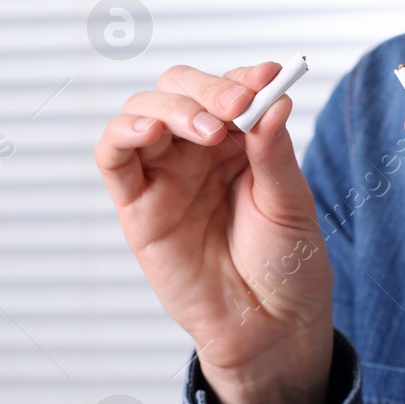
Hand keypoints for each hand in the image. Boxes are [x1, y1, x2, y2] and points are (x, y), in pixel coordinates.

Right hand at [95, 62, 333, 403]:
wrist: (270, 327)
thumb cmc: (285, 266)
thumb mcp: (290, 202)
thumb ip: (274, 152)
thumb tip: (272, 101)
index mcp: (240, 141)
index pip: (228, 88)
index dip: (243, 77)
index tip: (268, 76)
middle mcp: (197, 151)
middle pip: (179, 89)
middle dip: (206, 88)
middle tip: (236, 106)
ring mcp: (165, 175)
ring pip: (143, 112)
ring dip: (170, 106)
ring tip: (207, 128)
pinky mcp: (137, 206)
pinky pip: (114, 158)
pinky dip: (123, 133)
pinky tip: (149, 131)